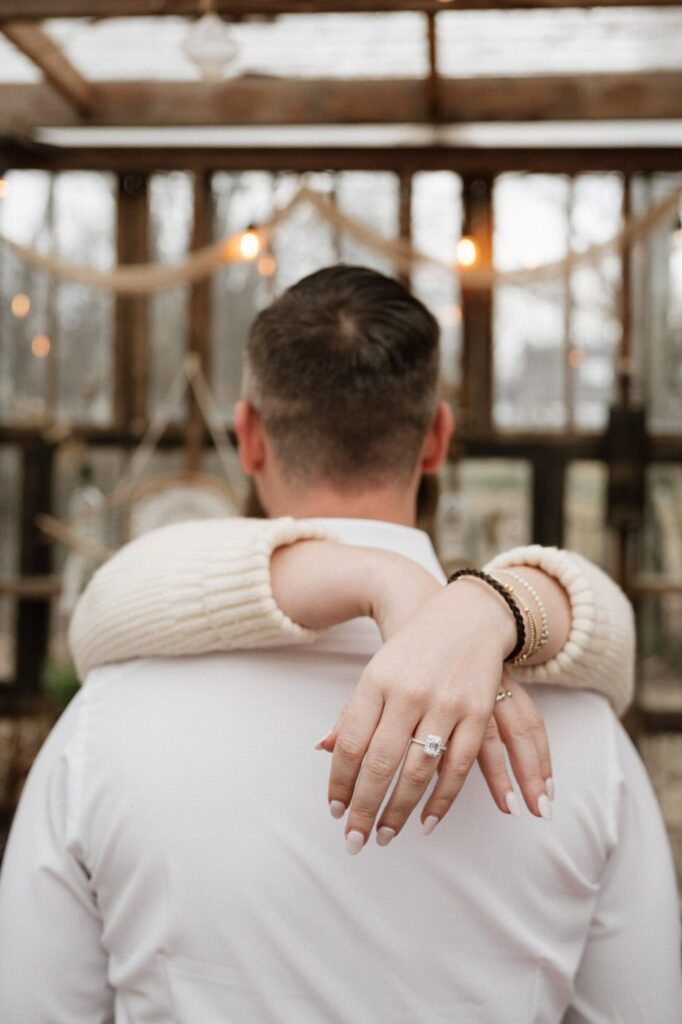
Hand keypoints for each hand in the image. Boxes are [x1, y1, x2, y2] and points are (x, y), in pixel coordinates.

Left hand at [318, 581, 552, 851]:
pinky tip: (427, 822)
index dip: (340, 781)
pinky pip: (458, 766)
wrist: (466, 615)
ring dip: (400, 811)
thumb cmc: (413, 648)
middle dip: (364, 807)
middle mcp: (408, 692)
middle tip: (353, 841)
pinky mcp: (477, 712)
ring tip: (383, 835)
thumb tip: (322, 749)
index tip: (334, 810)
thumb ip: (353, 712)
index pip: (350, 741)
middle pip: (380, 762)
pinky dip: (442, 800)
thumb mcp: (377, 671)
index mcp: (376, 679)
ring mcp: (445, 702)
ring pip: (418, 770)